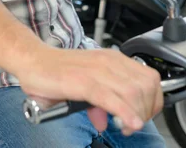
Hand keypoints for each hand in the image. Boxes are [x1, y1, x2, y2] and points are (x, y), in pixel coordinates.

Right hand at [15, 48, 163, 134]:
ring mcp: (96, 70)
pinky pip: (111, 98)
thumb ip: (97, 103)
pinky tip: (127, 123)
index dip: (153, 101)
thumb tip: (104, 120)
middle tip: (133, 124)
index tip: (143, 116)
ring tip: (125, 126)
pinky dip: (124, 112)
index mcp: (113, 60)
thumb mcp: (83, 86)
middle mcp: (108, 62)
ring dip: (136, 114)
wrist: (32, 60)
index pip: (150, 78)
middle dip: (147, 111)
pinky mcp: (83, 81)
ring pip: (133, 92)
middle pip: (146, 87)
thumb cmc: (55, 71)